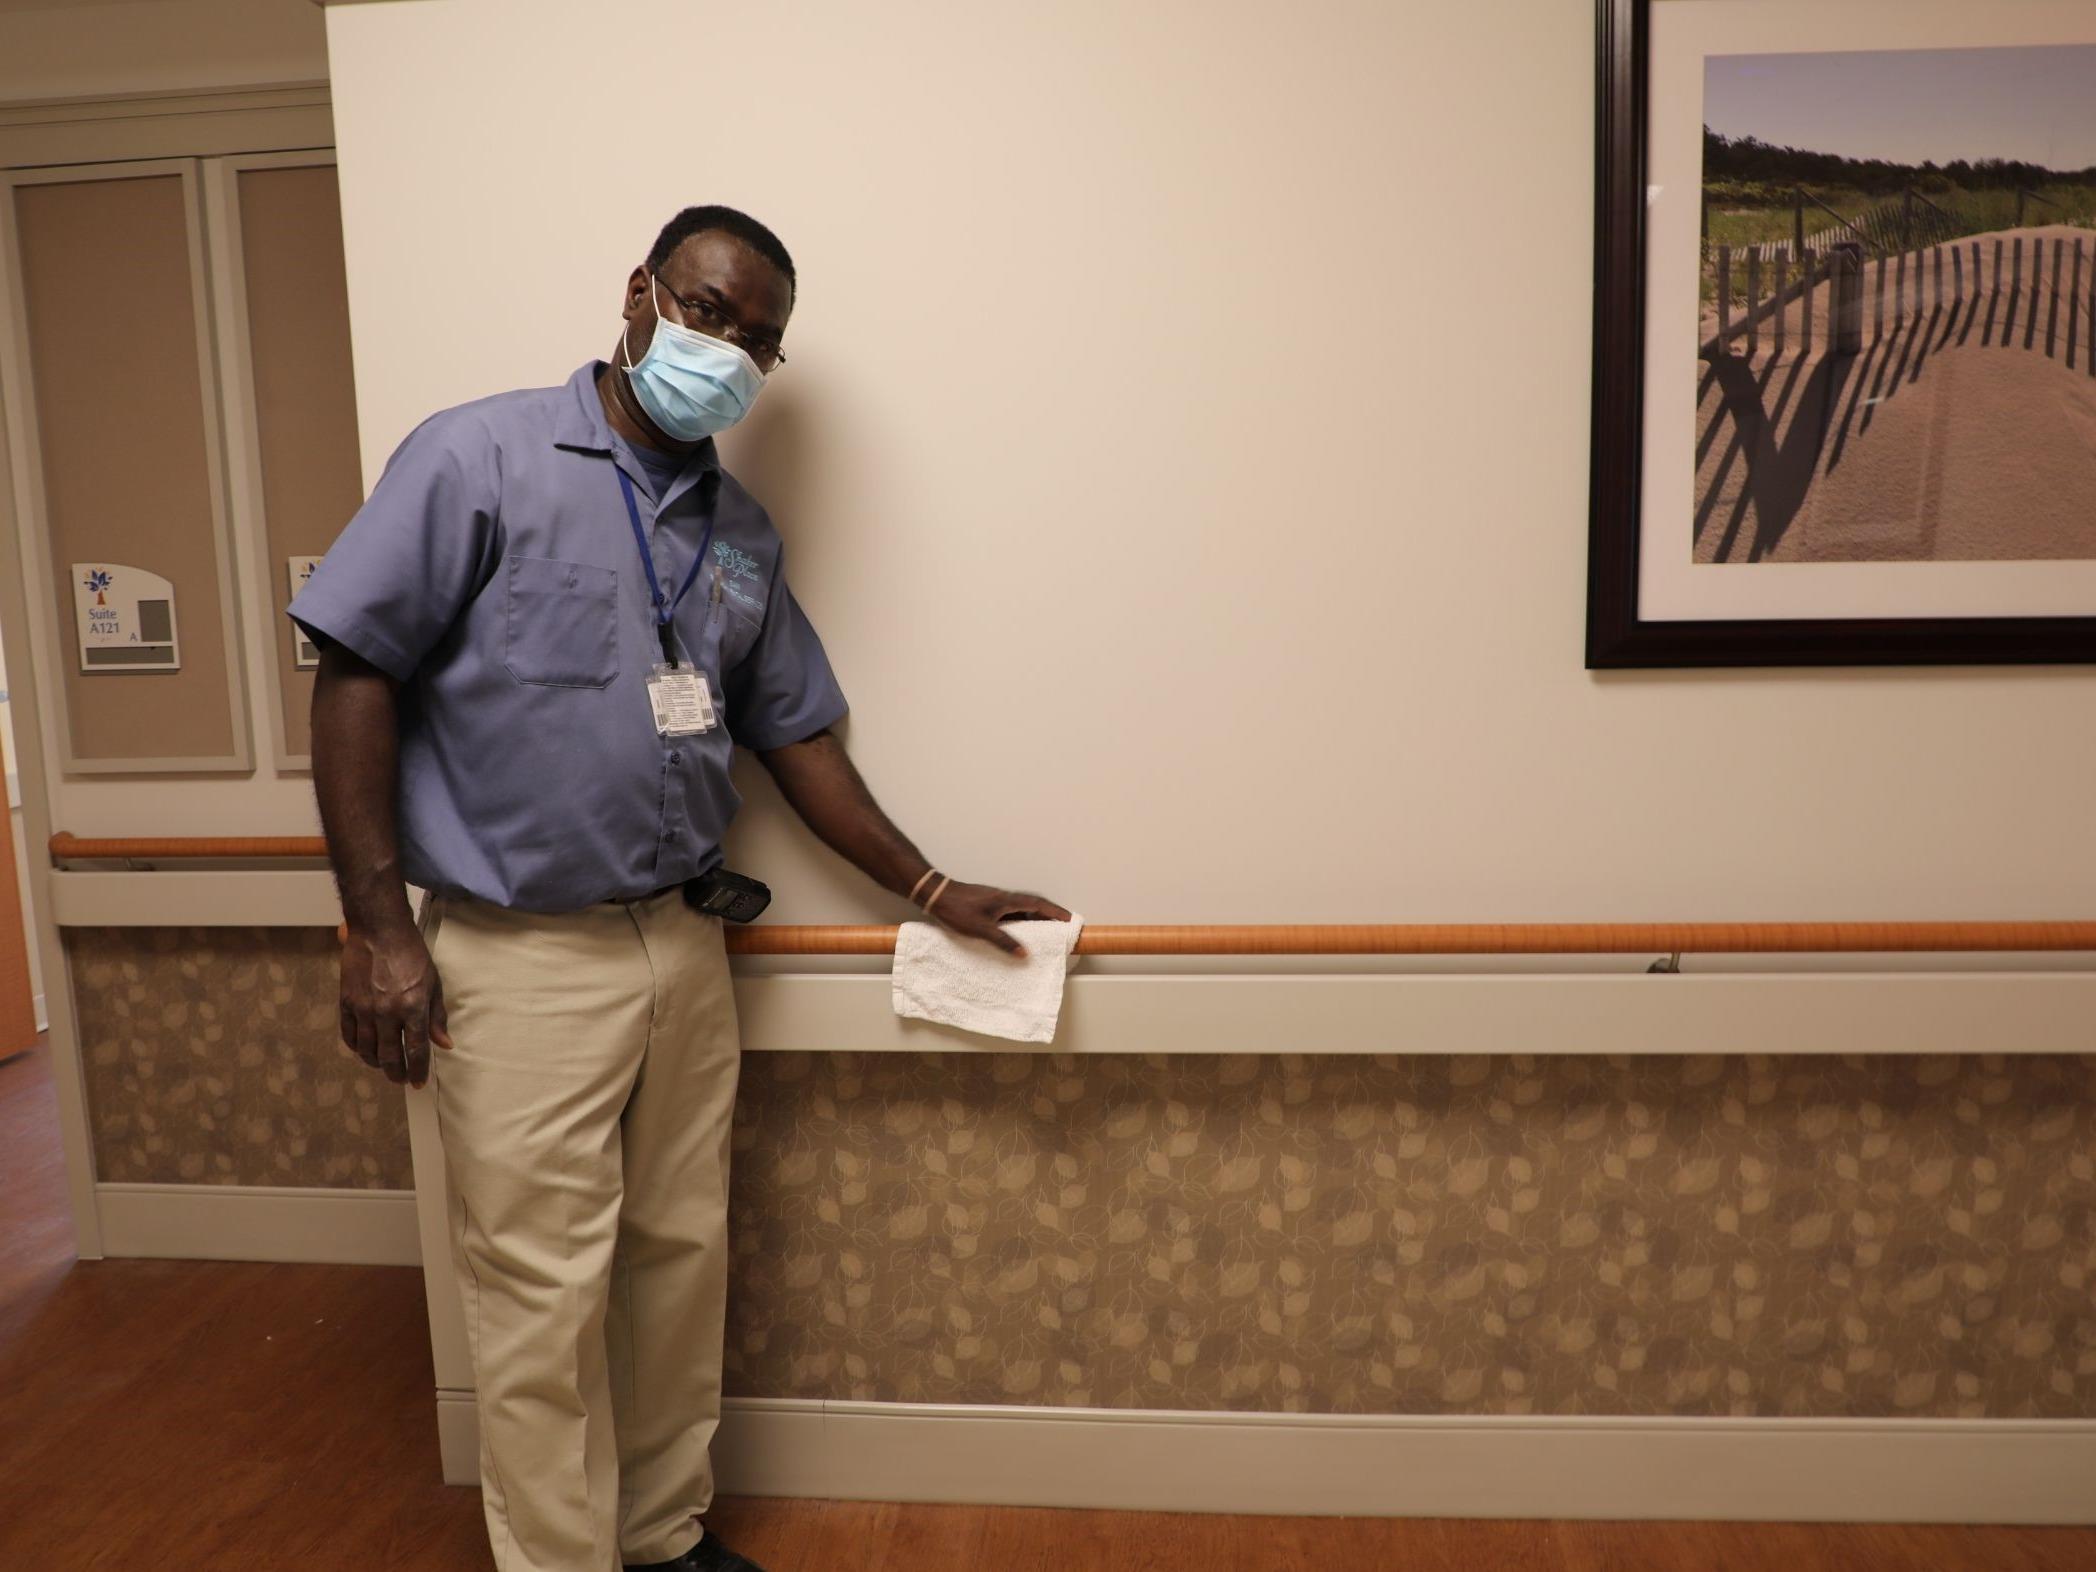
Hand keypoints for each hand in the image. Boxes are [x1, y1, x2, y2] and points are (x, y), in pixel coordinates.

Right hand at [339, 922, 452, 1087]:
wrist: (379, 931)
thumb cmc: (412, 955)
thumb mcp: (433, 983)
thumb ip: (436, 1017)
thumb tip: (444, 1044)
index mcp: (413, 1007)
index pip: (417, 1050)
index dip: (418, 1070)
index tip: (419, 1083)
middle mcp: (387, 1012)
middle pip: (390, 1056)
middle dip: (396, 1073)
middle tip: (401, 1079)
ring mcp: (364, 1008)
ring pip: (367, 1050)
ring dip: (376, 1063)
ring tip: (384, 1066)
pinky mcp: (346, 1002)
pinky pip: (349, 1035)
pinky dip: (356, 1048)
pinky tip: (364, 1051)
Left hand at [925, 882, 1073, 956]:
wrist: (936, 894)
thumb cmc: (958, 910)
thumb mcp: (982, 929)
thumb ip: (1004, 941)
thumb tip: (1025, 953)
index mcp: (1007, 900)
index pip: (1038, 904)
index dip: (1055, 911)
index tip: (1069, 919)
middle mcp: (1004, 898)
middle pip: (1033, 904)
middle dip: (1048, 915)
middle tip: (1060, 928)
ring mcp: (995, 900)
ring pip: (1021, 908)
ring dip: (1033, 918)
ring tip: (1042, 933)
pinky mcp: (987, 904)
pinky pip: (1010, 912)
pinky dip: (1019, 920)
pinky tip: (1016, 932)